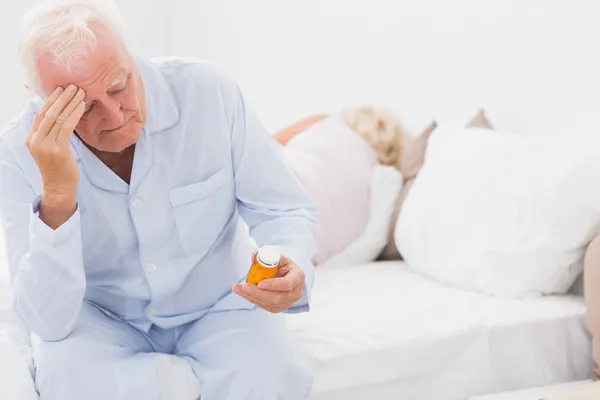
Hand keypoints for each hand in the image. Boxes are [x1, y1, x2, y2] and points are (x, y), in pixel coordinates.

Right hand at [26, 85, 84, 199]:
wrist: (59, 187)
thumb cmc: (58, 167)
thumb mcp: (49, 148)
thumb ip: (51, 134)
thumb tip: (62, 115)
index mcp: (31, 138)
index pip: (41, 114)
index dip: (51, 100)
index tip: (60, 89)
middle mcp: (35, 140)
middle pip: (49, 112)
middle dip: (62, 97)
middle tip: (73, 86)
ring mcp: (45, 145)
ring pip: (58, 117)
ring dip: (71, 103)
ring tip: (81, 93)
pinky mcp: (57, 149)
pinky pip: (67, 127)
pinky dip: (75, 114)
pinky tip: (82, 106)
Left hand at [233, 253, 304, 312]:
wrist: (288, 276)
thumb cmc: (284, 266)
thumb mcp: (278, 257)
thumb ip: (267, 256)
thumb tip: (254, 255)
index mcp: (298, 277)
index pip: (288, 284)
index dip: (274, 285)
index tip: (260, 283)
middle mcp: (295, 292)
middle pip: (277, 297)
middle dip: (258, 293)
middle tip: (245, 286)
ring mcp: (287, 302)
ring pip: (268, 303)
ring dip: (251, 296)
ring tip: (238, 288)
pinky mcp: (278, 308)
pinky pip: (264, 306)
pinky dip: (252, 299)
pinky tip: (243, 293)